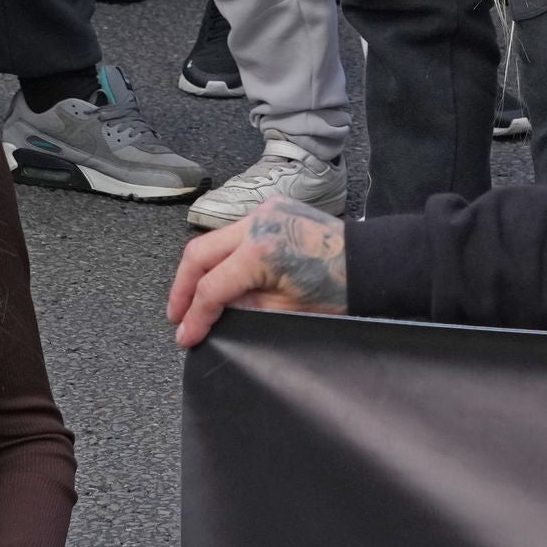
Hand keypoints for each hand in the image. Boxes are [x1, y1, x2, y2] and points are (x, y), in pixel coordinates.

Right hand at [168, 198, 349, 346]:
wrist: (370, 264)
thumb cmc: (338, 292)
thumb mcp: (284, 312)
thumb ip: (241, 310)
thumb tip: (210, 316)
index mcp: (260, 250)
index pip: (212, 288)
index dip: (195, 317)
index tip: (186, 337)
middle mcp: (256, 222)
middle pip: (198, 254)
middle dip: (182, 288)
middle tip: (177, 317)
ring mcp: (263, 211)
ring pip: (213, 239)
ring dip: (199, 270)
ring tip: (192, 300)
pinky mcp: (271, 209)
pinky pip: (234, 233)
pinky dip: (221, 255)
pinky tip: (218, 277)